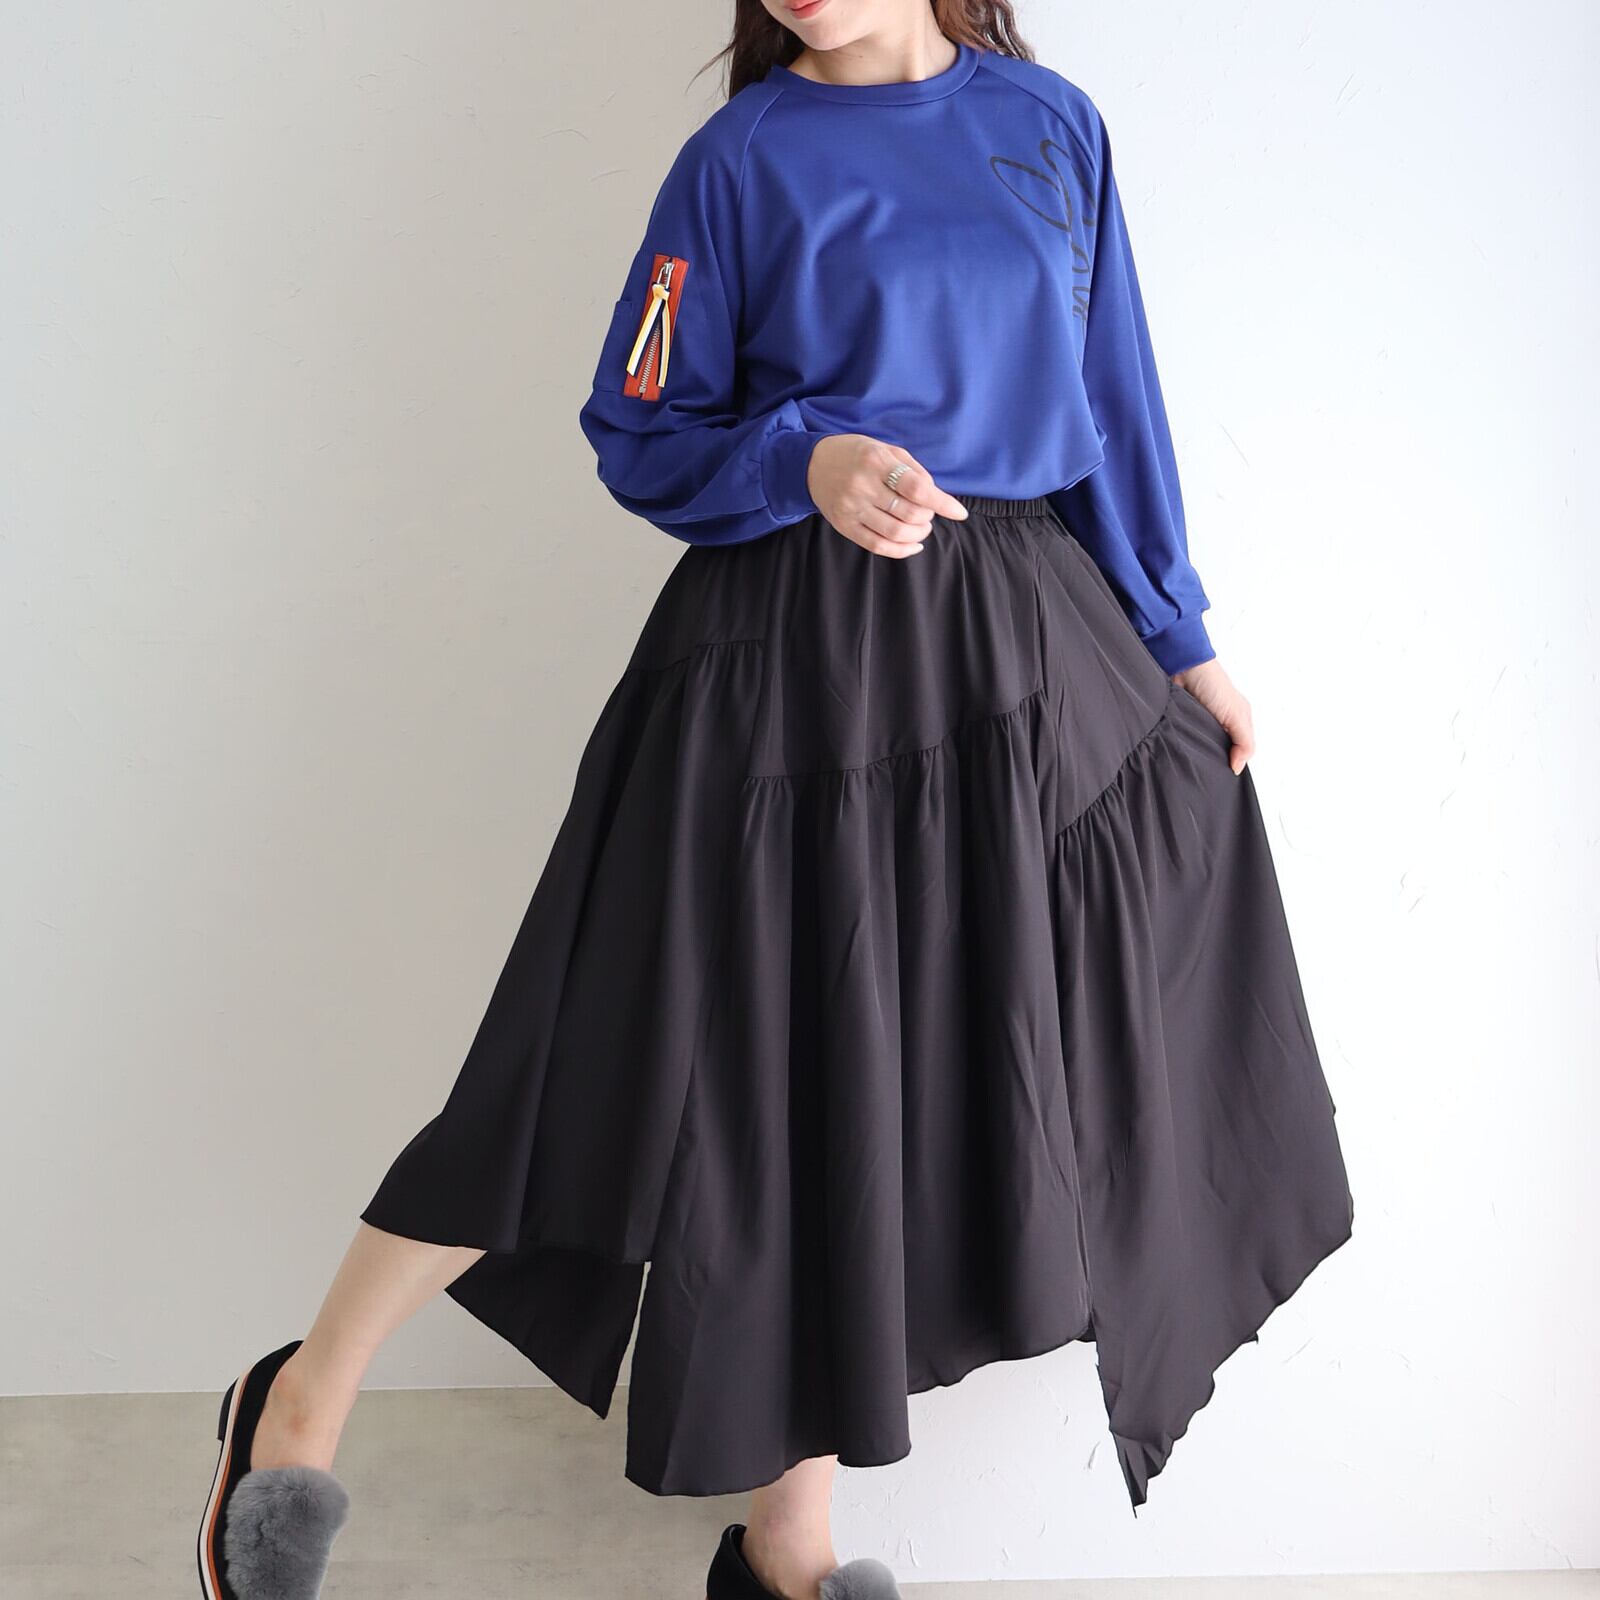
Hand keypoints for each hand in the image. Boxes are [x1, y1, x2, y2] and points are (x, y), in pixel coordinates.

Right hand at [806, 435, 968, 556]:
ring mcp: (851, 509)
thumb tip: (936, 495)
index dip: (941, 503)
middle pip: (909, 514)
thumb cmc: (856, 454)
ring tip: (921, 527)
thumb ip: (913, 469)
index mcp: (875, 462)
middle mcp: (862, 486)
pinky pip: (877, 546)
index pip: (916, 488)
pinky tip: (912, 545)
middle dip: (928, 517)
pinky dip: (901, 550)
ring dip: (917, 534)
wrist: (811, 465)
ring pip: (895, 533)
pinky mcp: (844, 526)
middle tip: (928, 513)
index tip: (958, 512)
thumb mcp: (885, 449)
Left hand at [1173, 657, 1254, 774]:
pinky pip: (1186, 741)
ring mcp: (1201, 723)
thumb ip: (1244, 742)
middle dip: (1216, 761)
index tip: (1226, 773)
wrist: (1182, 667)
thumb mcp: (1236, 714)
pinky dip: (1186, 746)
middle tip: (1209, 772)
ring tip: (1195, 763)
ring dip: (1200, 754)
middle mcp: (1221, 723)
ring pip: (1203, 748)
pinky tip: (1184, 751)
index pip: (1241, 750)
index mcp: (1239, 721)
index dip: (1235, 762)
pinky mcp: (1184, 722)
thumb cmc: (1212, 684)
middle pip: (1221, 751)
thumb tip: (1238, 768)